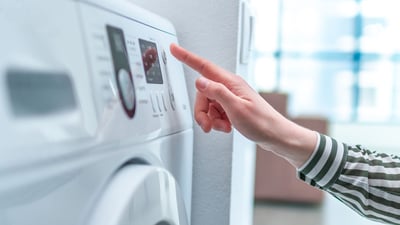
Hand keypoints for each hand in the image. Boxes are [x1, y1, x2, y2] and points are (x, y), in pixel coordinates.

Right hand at [170, 43, 316, 167]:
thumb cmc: (262, 123)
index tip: (174, 49)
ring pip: (207, 105)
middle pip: (203, 93)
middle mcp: (229, 87)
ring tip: (223, 126)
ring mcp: (230, 97)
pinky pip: (215, 112)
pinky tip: (227, 126)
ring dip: (211, 119)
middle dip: (202, 111)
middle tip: (208, 125)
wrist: (275, 136)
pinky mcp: (231, 107)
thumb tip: (200, 81)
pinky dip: (217, 122)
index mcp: (231, 82)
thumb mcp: (236, 108)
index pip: (204, 66)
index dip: (187, 57)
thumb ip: (217, 92)